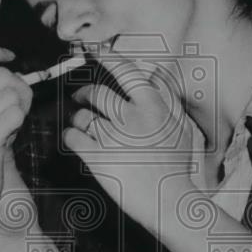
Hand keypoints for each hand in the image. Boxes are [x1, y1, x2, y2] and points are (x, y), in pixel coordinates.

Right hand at [0, 44, 32, 238]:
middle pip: (1, 76)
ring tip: (12, 128)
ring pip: (13, 93)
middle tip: (21, 108)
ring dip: (22, 108)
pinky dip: (21, 123)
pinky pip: (16, 114)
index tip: (9, 56)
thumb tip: (15, 82)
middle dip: (20, 88)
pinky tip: (12, 137)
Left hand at [64, 52, 194, 232]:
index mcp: (154, 106)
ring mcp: (113, 138)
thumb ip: (168, 99)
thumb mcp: (181, 128)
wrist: (169, 202)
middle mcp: (132, 117)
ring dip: (77, 118)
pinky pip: (72, 137)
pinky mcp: (98, 158)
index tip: (93, 49)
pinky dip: (70, 135)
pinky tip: (75, 139)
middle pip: (96, 93)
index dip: (107, 56)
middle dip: (83, 94)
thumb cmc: (176, 167)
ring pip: (82, 116)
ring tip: (81, 123)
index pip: (126, 71)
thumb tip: (155, 74)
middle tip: (81, 97)